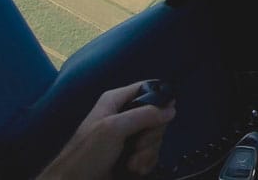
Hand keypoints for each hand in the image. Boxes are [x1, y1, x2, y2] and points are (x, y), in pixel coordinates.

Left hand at [36, 80, 175, 179]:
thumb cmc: (86, 155)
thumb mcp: (114, 129)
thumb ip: (144, 115)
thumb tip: (171, 109)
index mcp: (116, 101)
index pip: (147, 88)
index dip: (159, 99)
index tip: (162, 115)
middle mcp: (124, 116)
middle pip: (156, 117)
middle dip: (151, 135)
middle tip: (137, 146)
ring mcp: (128, 137)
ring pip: (155, 138)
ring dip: (147, 153)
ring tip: (130, 162)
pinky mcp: (131, 155)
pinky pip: (151, 154)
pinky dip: (145, 163)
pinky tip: (132, 169)